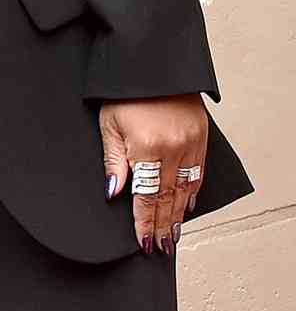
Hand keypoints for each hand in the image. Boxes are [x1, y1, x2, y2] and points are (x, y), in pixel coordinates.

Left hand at [101, 94, 208, 254]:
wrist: (152, 63)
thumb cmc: (124, 92)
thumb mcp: (108, 125)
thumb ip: (113, 162)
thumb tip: (115, 193)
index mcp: (147, 148)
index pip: (147, 197)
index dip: (145, 222)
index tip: (144, 242)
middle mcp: (174, 149)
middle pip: (168, 198)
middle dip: (163, 225)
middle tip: (159, 247)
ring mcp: (191, 143)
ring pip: (186, 189)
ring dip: (178, 215)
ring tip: (172, 235)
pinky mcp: (201, 137)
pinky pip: (198, 172)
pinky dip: (192, 192)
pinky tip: (186, 206)